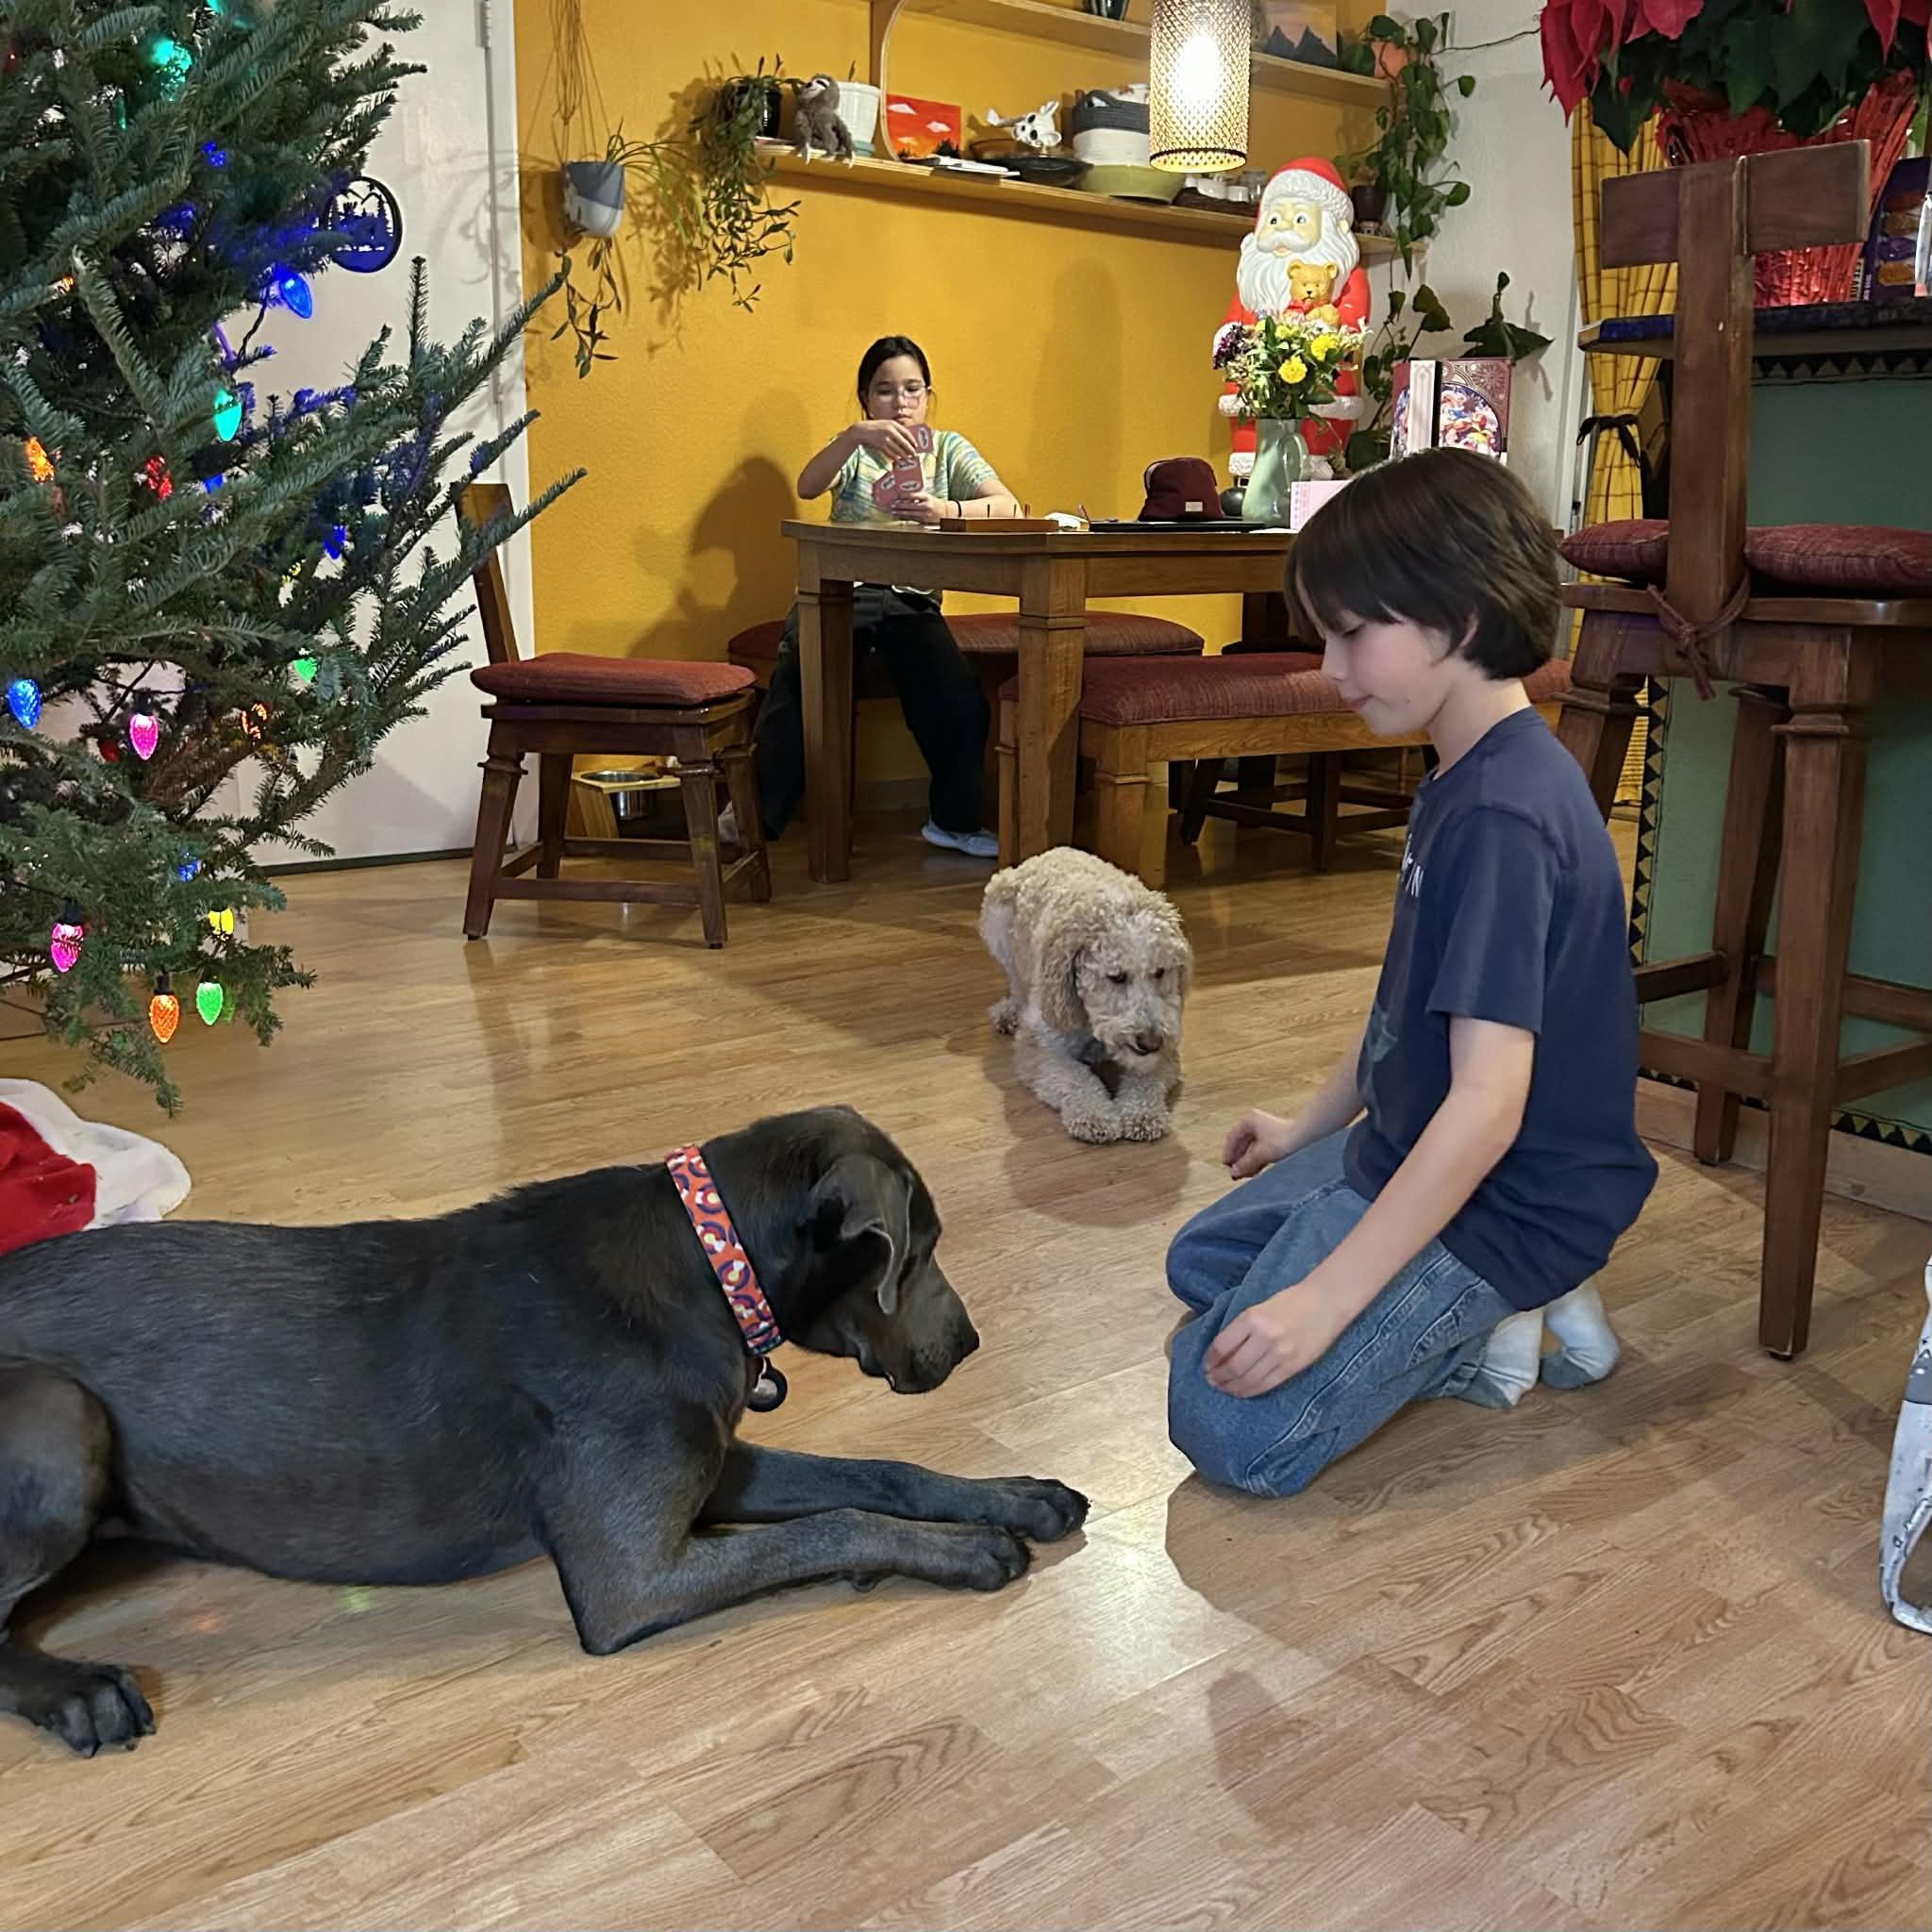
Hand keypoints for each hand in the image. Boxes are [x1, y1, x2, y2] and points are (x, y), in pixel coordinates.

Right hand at [851, 419, 921, 461]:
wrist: (861, 430)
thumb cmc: (875, 428)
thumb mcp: (886, 424)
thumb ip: (895, 429)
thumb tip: (905, 440)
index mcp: (893, 424)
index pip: (906, 433)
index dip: (912, 440)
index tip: (916, 446)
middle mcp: (890, 431)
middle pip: (904, 443)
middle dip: (910, 450)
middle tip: (915, 455)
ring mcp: (885, 439)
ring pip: (898, 450)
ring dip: (905, 456)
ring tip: (909, 460)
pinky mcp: (881, 446)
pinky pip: (891, 454)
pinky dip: (896, 458)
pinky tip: (900, 461)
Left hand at [889, 491, 947, 525]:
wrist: (946, 512)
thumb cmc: (934, 503)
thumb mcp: (927, 497)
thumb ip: (917, 497)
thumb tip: (903, 497)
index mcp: (927, 497)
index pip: (913, 495)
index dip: (903, 495)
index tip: (896, 495)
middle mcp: (926, 506)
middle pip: (910, 505)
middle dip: (900, 505)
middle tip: (892, 504)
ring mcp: (925, 514)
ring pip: (910, 514)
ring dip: (900, 513)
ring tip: (893, 512)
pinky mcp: (924, 521)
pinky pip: (912, 519)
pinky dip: (905, 517)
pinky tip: (900, 516)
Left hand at [1205, 1284, 1349, 1397]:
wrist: (1326, 1303)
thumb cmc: (1290, 1301)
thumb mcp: (1259, 1307)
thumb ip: (1241, 1328)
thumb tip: (1220, 1352)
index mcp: (1252, 1318)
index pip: (1222, 1346)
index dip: (1210, 1360)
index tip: (1205, 1365)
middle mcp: (1265, 1337)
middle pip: (1233, 1366)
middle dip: (1218, 1377)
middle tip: (1211, 1380)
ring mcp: (1280, 1354)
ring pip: (1248, 1380)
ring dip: (1231, 1387)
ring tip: (1223, 1388)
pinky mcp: (1293, 1367)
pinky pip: (1266, 1385)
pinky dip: (1250, 1391)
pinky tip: (1241, 1391)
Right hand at [1223, 1108, 1294, 1178]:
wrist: (1306, 1139)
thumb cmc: (1284, 1140)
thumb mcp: (1259, 1154)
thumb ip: (1245, 1164)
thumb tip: (1234, 1172)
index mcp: (1249, 1120)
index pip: (1232, 1137)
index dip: (1229, 1153)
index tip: (1227, 1166)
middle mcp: (1257, 1123)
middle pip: (1242, 1143)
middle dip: (1238, 1159)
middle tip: (1235, 1173)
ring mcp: (1266, 1130)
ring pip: (1251, 1148)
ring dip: (1247, 1162)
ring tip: (1245, 1174)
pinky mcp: (1275, 1139)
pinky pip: (1261, 1151)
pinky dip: (1257, 1161)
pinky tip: (1255, 1171)